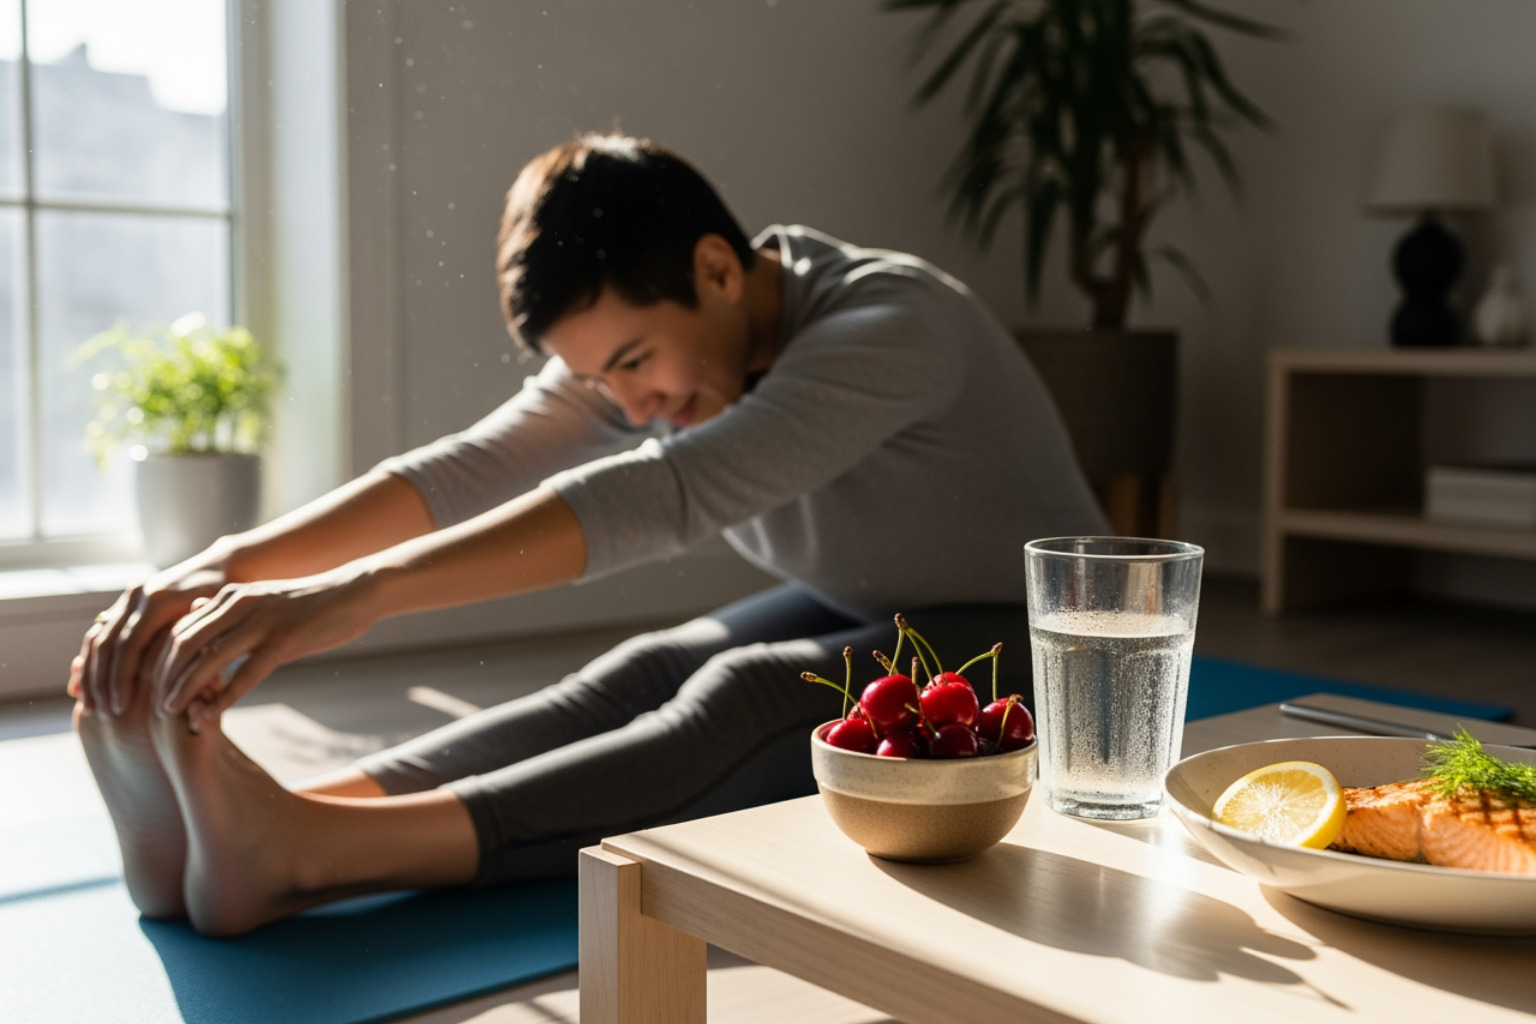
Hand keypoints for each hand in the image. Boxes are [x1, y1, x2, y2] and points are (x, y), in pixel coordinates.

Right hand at [70, 564, 227, 716]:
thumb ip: (196, 648)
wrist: (222, 568)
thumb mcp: (216, 624)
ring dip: (91, 675)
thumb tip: (180, 688)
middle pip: (107, 644)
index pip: (129, 646)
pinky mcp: (125, 603)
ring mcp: (128, 597)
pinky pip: (100, 633)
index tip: (120, 709)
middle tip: (103, 713)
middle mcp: (138, 596)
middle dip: (102, 682)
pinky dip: (91, 661)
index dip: (121, 681)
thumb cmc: (228, 604)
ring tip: (92, 707)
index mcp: (158, 601)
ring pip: (97, 639)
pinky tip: (85, 687)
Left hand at [152, 567, 380, 722]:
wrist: (356, 592)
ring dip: (186, 690)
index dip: (160, 660)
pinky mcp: (284, 640)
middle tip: (156, 707)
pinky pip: (245, 674)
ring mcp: (261, 622)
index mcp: (231, 596)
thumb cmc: (313, 603)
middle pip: (184, 644)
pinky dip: (224, 698)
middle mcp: (239, 605)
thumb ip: (236, 619)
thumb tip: (212, 639)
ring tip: (173, 715)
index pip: (180, 629)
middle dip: (164, 678)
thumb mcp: (266, 605)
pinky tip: (212, 716)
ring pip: (208, 660)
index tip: (152, 688)